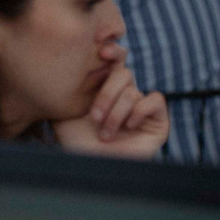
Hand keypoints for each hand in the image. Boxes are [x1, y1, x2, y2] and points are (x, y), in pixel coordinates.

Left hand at [53, 56, 169, 158]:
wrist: (93, 168)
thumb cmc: (76, 145)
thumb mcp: (62, 115)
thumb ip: (65, 91)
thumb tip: (61, 67)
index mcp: (104, 88)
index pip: (114, 60)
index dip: (113, 51)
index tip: (102, 51)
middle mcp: (124, 95)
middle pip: (123, 73)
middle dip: (106, 94)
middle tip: (94, 116)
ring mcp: (141, 107)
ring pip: (132, 91)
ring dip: (116, 113)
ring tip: (105, 134)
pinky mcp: (157, 120)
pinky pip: (155, 100)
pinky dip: (140, 110)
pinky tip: (129, 125)